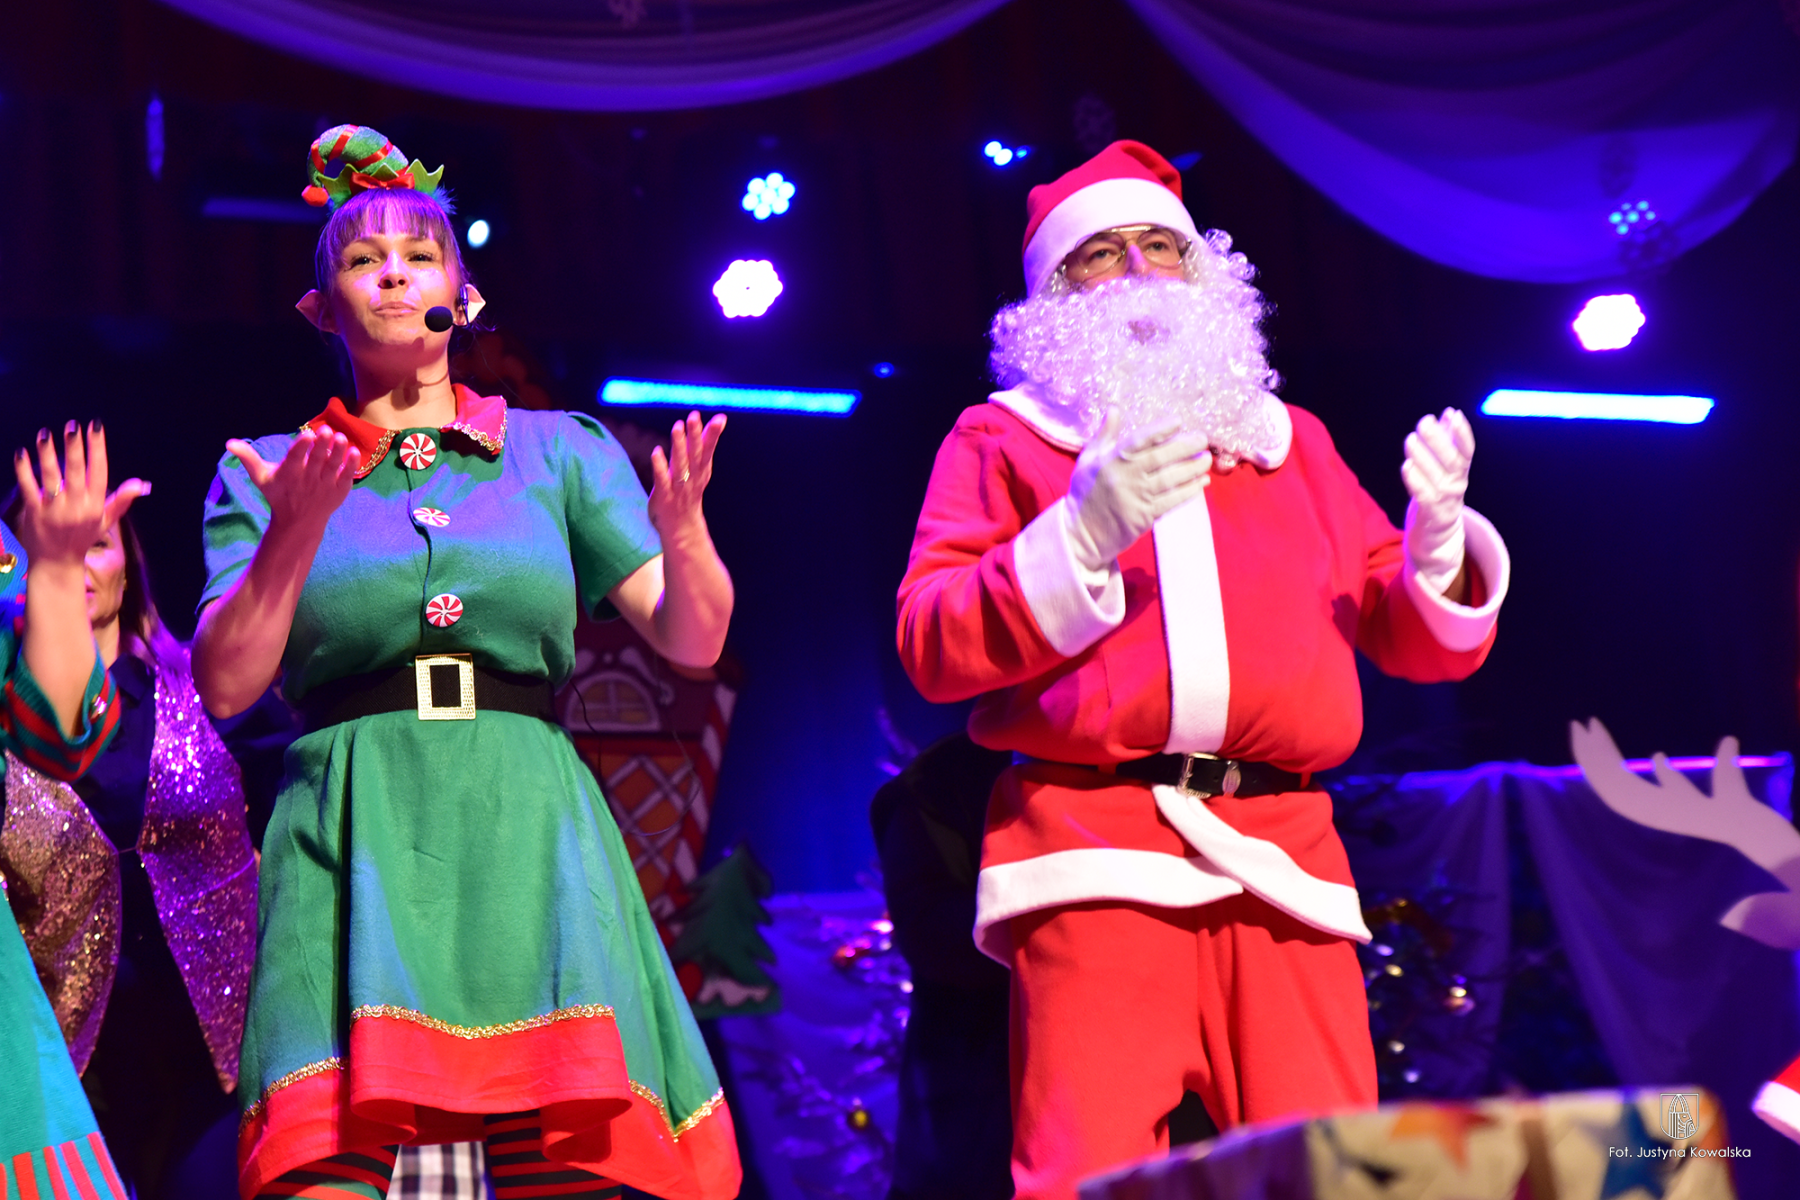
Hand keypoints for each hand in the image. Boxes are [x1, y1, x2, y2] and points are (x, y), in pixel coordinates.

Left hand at [12, 421, 149, 569]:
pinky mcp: (34, 512)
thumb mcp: (106, 520)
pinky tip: (22, 453)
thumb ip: (122, 500)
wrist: (57, 562)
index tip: (95, 427)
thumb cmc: (82, 537)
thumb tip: (142, 484)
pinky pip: (28, 487)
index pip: (99, 471)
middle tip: (71, 426)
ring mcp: (55, 509)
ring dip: (48, 454)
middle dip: (74, 447)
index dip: (97, 448)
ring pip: (52, 476)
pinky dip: (24, 470)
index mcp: (96, 504)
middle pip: (76, 470)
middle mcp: (77, 505)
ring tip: (45, 434)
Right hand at [227, 427, 358, 530]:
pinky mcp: (339, 490)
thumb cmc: (279, 495)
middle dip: (322, 445)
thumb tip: (229, 443)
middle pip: (317, 459)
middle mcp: (308, 478)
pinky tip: (356, 452)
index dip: (302, 446)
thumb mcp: (261, 478)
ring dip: (339, 451)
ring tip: (342, 437)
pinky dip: (352, 465)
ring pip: (334, 465)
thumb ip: (248, 458)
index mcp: (290, 473)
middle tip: (327, 431)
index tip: (307, 434)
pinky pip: (347, 476)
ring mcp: (325, 484)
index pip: (296, 457)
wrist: (299, 522)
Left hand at [648, 411, 725, 537]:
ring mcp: (679, 487)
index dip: (713, 434)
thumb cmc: (689, 491)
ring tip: (677, 426)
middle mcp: (693, 478)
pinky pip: (662, 480)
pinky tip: (656, 451)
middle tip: (694, 416)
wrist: (682, 527)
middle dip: (695, 436)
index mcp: (702, 471)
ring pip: (680, 465)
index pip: (708, 450)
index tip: (719, 418)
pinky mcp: (664, 496)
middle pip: (695, 455)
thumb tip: (720, 418)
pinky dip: (660, 466)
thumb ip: (705, 444)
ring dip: (679, 446)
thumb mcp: (700, 468)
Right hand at [1064, 408, 1211, 570]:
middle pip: (1159, 458)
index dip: (1160, 430)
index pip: (1138, 440)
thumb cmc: (1086, 493)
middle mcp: (1124, 477)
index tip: (1179, 421)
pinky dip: (1189, 491)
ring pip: (1170, 479)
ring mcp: (1135, 498)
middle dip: (1185, 447)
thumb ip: (1104, 435)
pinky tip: (1201, 482)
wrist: (1081, 534)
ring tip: (1207, 459)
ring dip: (1192, 468)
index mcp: (1110, 460)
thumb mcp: (1088, 460)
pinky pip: (1171, 501)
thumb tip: (1114, 409)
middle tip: (1202, 439)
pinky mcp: (1144, 517)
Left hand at [1401, 407, 1473, 593]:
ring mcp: (1446, 502)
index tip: (1454, 414)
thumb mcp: (1445, 470)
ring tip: (1411, 438)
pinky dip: (1416, 481)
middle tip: (1425, 422)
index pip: (1467, 451)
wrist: (1438, 540)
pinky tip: (1407, 465)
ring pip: (1437, 478)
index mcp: (1461, 473)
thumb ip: (1448, 443)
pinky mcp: (1431, 516)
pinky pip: (1424, 497)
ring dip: (1424, 457)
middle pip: (1452, 462)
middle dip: (1439, 441)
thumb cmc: (1438, 497)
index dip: (1462, 434)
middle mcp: (1457, 486)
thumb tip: (1448, 414)